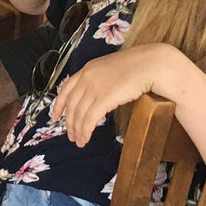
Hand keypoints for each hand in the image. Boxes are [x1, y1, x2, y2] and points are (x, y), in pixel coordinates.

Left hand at [50, 44, 175, 146]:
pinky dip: (85, 130)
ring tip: (79, 141)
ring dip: (77, 130)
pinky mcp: (104, 98)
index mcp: (88, 69)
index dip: (58, 104)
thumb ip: (100, 79)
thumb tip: (95, 95)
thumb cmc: (137, 67)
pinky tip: (86, 138)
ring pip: (79, 114)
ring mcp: (95, 87)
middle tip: (70, 135)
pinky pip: (89, 119)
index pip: (66, 88)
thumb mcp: (111, 68)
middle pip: (71, 104)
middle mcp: (88, 77)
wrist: (151, 64)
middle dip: (69, 122)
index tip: (55, 115)